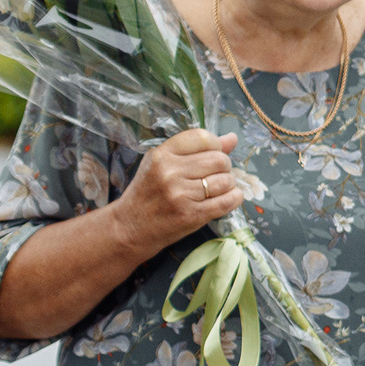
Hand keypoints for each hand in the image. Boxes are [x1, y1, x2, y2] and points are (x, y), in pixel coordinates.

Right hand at [112, 128, 243, 251]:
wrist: (130, 227)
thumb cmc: (149, 193)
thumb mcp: (163, 164)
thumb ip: (197, 149)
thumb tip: (232, 138)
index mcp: (162, 155)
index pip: (203, 138)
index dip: (216, 145)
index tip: (213, 154)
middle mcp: (170, 172)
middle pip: (220, 160)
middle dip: (224, 167)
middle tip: (215, 175)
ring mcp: (181, 194)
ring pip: (226, 180)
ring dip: (228, 184)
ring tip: (216, 188)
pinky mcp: (192, 215)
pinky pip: (227, 201)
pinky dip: (234, 198)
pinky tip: (228, 198)